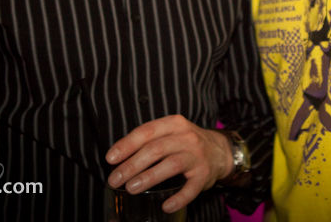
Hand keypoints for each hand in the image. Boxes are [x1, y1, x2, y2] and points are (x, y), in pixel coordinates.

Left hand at [105, 115, 232, 213]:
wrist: (220, 151)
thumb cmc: (186, 143)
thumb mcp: (170, 133)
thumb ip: (149, 141)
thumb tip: (117, 159)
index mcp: (174, 124)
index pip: (146, 132)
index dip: (127, 145)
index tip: (110, 159)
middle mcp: (186, 137)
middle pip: (155, 149)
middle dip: (131, 165)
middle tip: (115, 180)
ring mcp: (197, 156)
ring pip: (171, 165)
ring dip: (149, 177)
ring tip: (131, 188)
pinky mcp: (204, 174)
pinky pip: (191, 188)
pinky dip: (178, 198)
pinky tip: (166, 206)